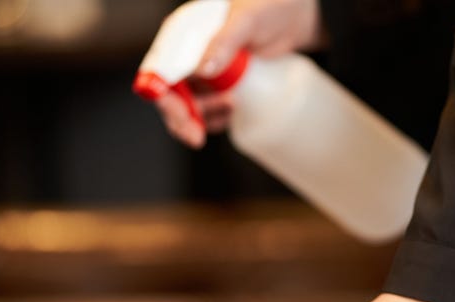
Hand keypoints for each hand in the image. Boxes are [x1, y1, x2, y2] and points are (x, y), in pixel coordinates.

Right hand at [155, 0, 325, 148]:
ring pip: (190, 107)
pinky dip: (217, 118)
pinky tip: (233, 113)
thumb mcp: (246, 21)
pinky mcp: (222, 85)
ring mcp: (205, 71)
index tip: (178, 115)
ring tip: (232, 106)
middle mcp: (188, 54)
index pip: (159, 69)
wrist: (296, 15)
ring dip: (203, 118)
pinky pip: (210, 110)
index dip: (162, 95)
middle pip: (171, 94)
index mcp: (182, 33)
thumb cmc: (270, 6)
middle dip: (181, 118)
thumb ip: (223, 42)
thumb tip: (203, 71)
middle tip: (196, 136)